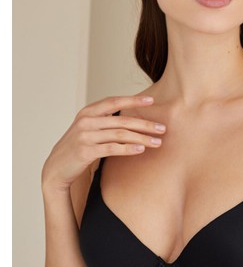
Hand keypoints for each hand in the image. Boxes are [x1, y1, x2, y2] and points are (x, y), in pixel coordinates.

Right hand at [41, 94, 165, 191]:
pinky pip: (112, 148)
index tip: (152, 100)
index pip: (114, 101)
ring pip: (120, 134)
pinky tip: (141, 150)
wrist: (57, 167)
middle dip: (145, 124)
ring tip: (157, 142)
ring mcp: (85, 136)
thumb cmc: (79, 146)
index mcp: (88, 111)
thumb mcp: (89, 128)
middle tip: (162, 128)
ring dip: (141, 138)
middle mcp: (86, 121)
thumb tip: (133, 117)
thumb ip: (105, 120)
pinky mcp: (85, 151)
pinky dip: (128, 149)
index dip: (133, 100)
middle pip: (122, 120)